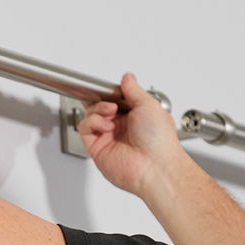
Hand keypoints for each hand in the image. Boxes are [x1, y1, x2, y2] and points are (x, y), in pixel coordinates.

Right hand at [78, 73, 184, 196]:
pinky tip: (105, 125)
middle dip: (102, 100)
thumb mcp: (149, 105)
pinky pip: (84, 129)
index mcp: (136, 116)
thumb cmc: (159, 141)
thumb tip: (127, 78)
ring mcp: (109, 137)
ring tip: (110, 113)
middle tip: (110, 102)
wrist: (155, 167)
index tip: (110, 89)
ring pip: (90, 115)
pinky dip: (91, 122)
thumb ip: (134, 90)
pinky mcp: (97, 148)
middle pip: (100, 106)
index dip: (111, 93)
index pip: (116, 100)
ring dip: (98, 109)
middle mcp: (122, 127)